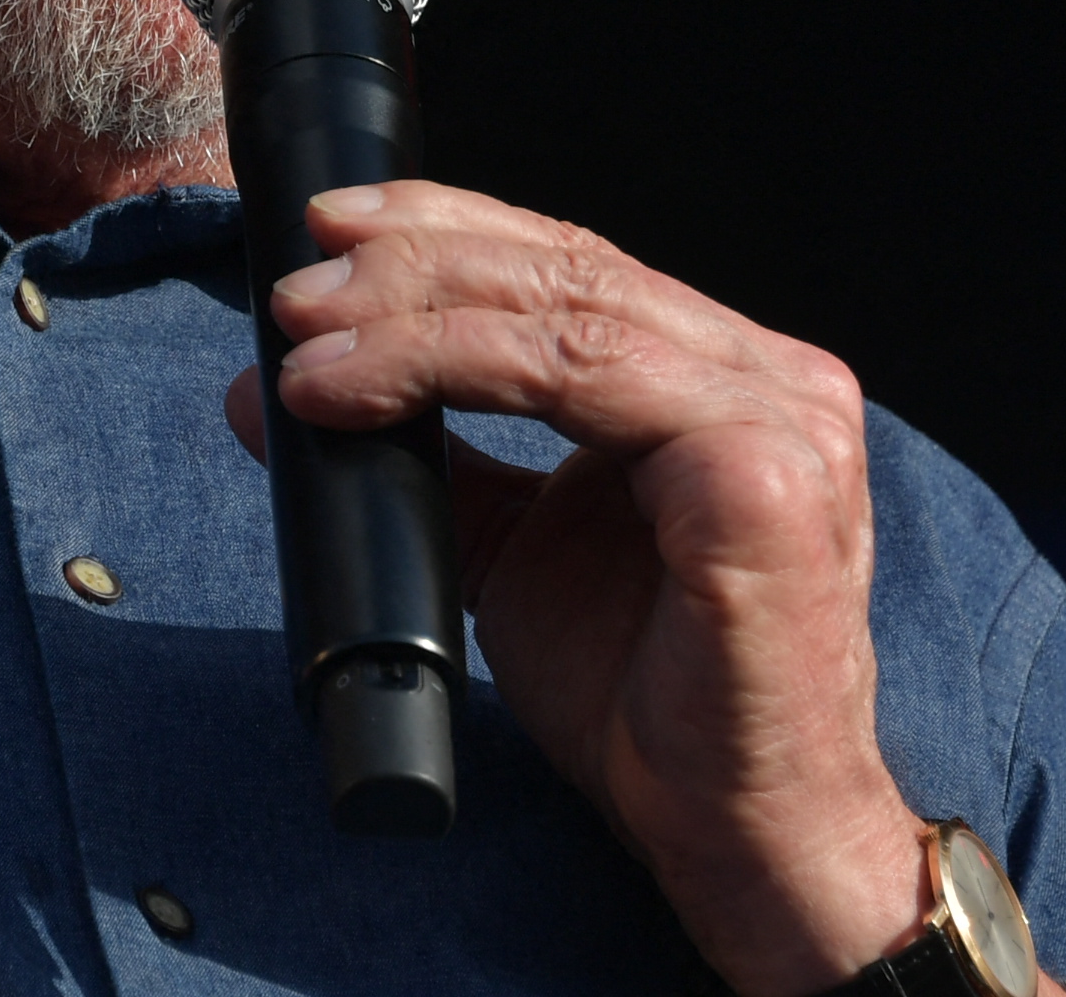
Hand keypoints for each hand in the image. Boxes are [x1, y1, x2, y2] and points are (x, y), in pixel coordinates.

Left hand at [223, 183, 946, 996]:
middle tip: (298, 283)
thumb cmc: (649, 706)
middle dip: (416, 259)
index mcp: (732, 379)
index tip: (334, 235)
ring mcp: (780, 416)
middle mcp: (774, 376)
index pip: (582, 265)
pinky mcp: (762, 470)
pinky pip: (583, 377)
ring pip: (568, 310)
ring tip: (308, 339)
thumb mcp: (517, 557)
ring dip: (413, 311)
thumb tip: (286, 390)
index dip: (453, 231)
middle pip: (572, 269)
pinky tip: (362, 387)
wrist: (738, 834)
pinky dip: (451, 365)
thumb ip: (436, 461)